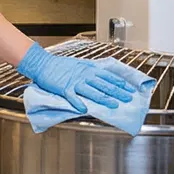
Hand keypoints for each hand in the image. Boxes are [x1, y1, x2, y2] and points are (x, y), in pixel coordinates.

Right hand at [17, 42, 144, 108]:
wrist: (43, 64)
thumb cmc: (60, 65)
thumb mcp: (80, 64)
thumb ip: (91, 70)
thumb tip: (103, 76)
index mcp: (89, 69)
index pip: (108, 76)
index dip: (120, 83)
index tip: (130, 88)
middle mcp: (84, 75)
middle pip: (104, 85)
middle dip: (118, 92)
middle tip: (128, 98)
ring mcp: (74, 82)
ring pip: (92, 91)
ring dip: (104, 98)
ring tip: (114, 104)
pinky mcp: (64, 88)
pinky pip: (72, 97)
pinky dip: (78, 103)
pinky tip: (84, 109)